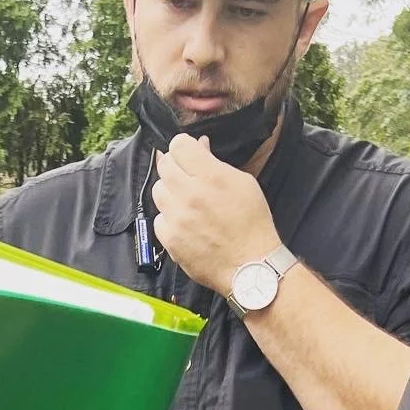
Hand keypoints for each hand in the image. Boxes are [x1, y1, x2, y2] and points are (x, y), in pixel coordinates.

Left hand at [150, 132, 279, 294]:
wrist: (250, 264)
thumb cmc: (252, 223)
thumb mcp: (243, 183)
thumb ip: (216, 163)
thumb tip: (199, 147)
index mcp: (210, 177)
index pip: (178, 145)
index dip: (183, 146)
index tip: (187, 153)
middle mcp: (189, 194)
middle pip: (164, 166)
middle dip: (175, 166)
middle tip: (186, 175)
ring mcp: (177, 218)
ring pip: (158, 191)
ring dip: (170, 191)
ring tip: (187, 200)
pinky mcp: (170, 238)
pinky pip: (159, 218)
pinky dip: (169, 218)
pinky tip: (185, 222)